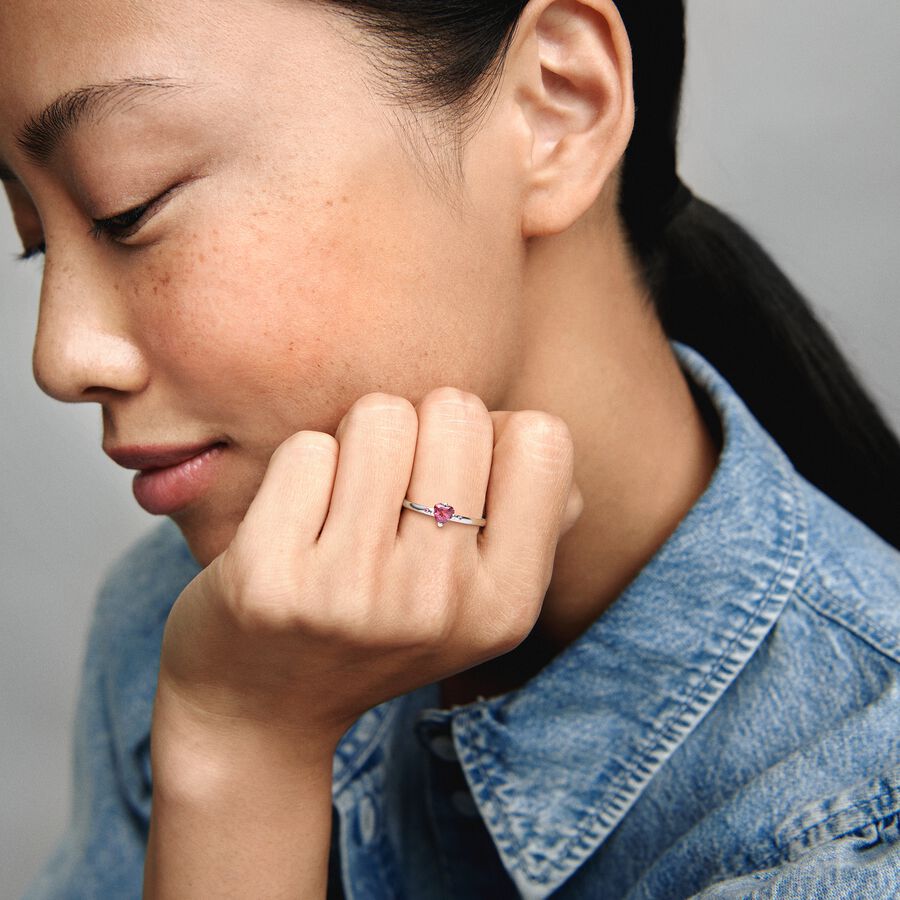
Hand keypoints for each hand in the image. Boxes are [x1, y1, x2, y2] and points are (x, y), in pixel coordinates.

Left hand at [155, 387, 581, 749]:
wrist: (262, 712)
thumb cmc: (379, 623)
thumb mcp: (475, 599)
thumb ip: (528, 518)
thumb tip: (532, 433)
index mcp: (507, 604)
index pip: (543, 440)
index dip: (492, 438)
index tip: (453, 477)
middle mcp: (439, 602)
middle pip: (455, 411)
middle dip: (419, 429)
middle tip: (389, 489)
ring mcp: (355, 593)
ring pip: (379, 416)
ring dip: (357, 442)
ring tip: (343, 502)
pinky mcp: (272, 579)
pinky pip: (307, 449)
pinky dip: (299, 472)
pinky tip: (294, 526)